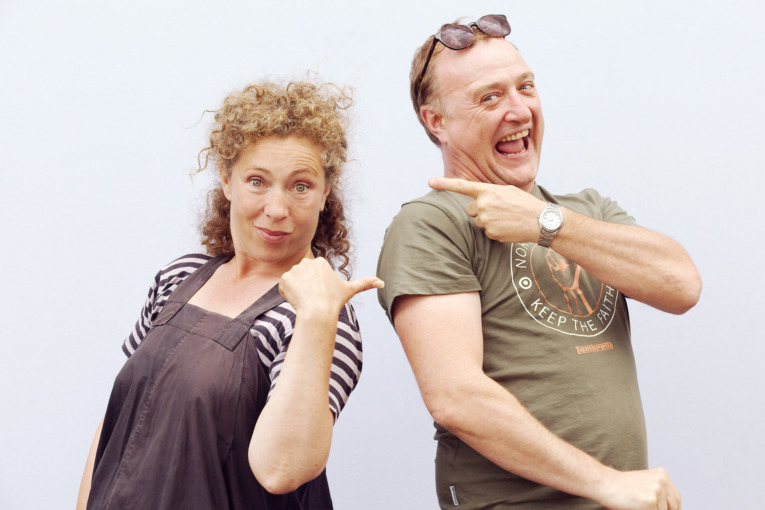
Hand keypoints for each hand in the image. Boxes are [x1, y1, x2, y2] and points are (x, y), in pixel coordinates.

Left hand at [278, 257, 383, 315]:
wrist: (318, 311)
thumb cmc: (334, 301)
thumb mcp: (350, 290)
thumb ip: (365, 283)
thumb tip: (382, 283)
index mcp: (320, 262)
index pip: (312, 275)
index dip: (315, 287)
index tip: (321, 294)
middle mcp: (306, 262)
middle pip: (302, 277)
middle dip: (305, 288)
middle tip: (313, 298)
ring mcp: (294, 269)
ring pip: (293, 282)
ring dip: (296, 291)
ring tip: (305, 299)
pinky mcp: (284, 278)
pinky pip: (283, 287)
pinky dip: (287, 294)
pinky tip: (296, 299)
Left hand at [429, 177, 544, 242]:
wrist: (540, 220)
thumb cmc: (525, 204)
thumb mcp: (508, 191)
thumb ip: (490, 193)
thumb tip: (480, 201)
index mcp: (487, 190)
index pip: (462, 186)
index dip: (444, 184)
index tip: (430, 182)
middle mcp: (483, 203)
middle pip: (471, 209)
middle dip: (481, 211)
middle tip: (500, 211)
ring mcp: (486, 219)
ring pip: (479, 222)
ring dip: (489, 222)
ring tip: (506, 219)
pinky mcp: (490, 232)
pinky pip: (487, 233)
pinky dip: (496, 231)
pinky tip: (508, 228)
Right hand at [599, 468, 680, 509]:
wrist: (605, 484)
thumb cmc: (622, 487)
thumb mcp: (645, 484)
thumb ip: (659, 493)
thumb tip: (672, 508)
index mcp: (662, 475)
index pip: (676, 499)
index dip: (672, 509)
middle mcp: (662, 481)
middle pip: (673, 507)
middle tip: (648, 507)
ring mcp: (657, 491)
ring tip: (638, 505)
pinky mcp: (651, 501)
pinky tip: (635, 507)